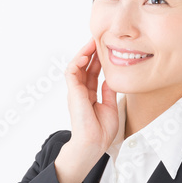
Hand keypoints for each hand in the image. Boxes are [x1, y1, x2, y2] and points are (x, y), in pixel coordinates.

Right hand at [63, 37, 118, 155]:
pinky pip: (71, 72)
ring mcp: (76, 92)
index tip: (105, 48)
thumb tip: (110, 80)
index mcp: (89, 95)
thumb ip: (108, 92)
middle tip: (98, 39)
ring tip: (92, 42)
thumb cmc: (101, 131)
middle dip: (91, 52)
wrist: (94, 143)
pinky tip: (86, 54)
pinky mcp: (73, 93)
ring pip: (76, 66)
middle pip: (84, 67)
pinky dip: (77, 62)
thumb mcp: (109, 107)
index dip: (98, 60)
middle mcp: (80, 92)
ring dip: (83, 53)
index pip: (92, 73)